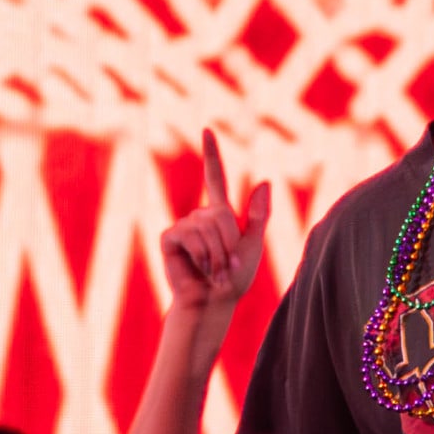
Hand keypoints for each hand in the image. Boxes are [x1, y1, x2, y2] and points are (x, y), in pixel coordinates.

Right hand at [159, 129, 269, 323]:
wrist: (213, 303)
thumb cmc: (235, 279)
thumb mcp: (253, 245)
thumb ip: (259, 214)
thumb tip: (264, 180)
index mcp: (220, 213)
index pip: (215, 177)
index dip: (212, 154)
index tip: (207, 130)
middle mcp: (199, 216)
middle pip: (220, 213)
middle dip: (229, 242)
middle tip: (229, 266)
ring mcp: (183, 225)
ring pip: (206, 225)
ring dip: (217, 253)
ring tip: (216, 271)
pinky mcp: (169, 238)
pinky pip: (189, 234)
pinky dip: (201, 253)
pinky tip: (199, 268)